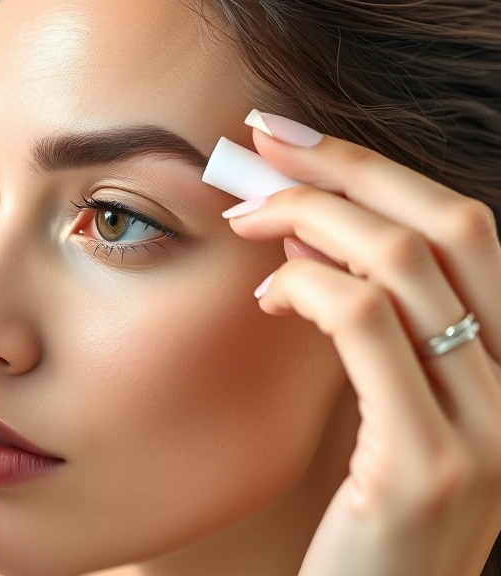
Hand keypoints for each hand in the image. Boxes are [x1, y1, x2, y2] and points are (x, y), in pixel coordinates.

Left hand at [224, 112, 500, 575]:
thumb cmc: (371, 521)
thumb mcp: (396, 415)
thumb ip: (382, 334)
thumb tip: (322, 238)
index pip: (471, 232)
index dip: (383, 170)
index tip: (300, 140)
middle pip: (450, 227)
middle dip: (346, 169)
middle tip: (261, 149)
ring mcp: (491, 432)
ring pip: (405, 265)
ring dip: (310, 219)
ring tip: (251, 221)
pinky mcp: (428, 465)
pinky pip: (365, 326)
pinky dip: (306, 288)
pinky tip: (268, 294)